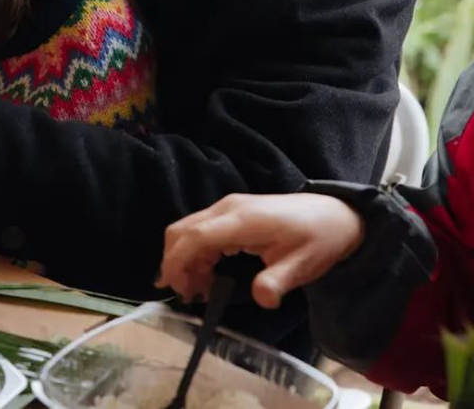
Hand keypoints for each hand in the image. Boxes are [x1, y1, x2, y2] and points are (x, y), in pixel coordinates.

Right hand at [156, 193, 364, 308]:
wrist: (334, 214)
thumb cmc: (319, 238)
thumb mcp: (305, 264)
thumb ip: (279, 281)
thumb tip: (261, 299)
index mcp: (244, 220)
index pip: (196, 236)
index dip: (178, 261)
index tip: (174, 288)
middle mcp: (228, 208)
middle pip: (182, 229)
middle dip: (174, 263)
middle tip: (186, 295)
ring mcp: (227, 208)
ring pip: (187, 230)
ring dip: (184, 260)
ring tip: (199, 291)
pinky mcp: (230, 213)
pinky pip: (200, 230)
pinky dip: (195, 253)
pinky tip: (207, 275)